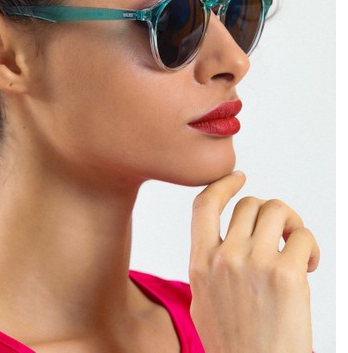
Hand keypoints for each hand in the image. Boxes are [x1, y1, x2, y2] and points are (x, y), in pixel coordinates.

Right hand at [189, 171, 319, 352]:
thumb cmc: (234, 346)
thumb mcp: (203, 302)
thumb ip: (208, 266)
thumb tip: (225, 242)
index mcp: (201, 263)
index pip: (204, 205)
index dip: (222, 184)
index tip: (238, 177)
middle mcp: (225, 258)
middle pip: (249, 203)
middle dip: (269, 212)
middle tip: (281, 232)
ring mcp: (255, 264)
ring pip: (277, 210)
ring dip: (291, 223)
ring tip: (297, 248)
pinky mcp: (287, 275)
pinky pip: (304, 237)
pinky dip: (312, 247)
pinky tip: (311, 266)